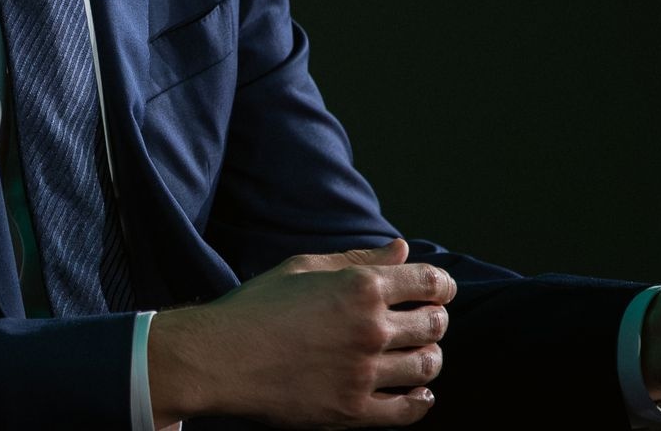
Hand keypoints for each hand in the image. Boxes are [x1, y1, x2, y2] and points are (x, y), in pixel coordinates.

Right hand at [149, 238, 454, 427]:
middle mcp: (370, 328)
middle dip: (434, 319)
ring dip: (428, 357)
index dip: (442, 286)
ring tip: (413, 354)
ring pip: (427, 366)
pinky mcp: (354, 409)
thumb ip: (357, 259)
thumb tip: (403, 250)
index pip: (431, 283)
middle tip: (421, 322)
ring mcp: (364, 372)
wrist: (219, 357)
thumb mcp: (303, 268)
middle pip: (435, 325)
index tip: (436, 291)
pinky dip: (421, 400)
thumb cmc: (256, 307)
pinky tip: (415, 391)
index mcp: (360, 287)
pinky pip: (409, 410)